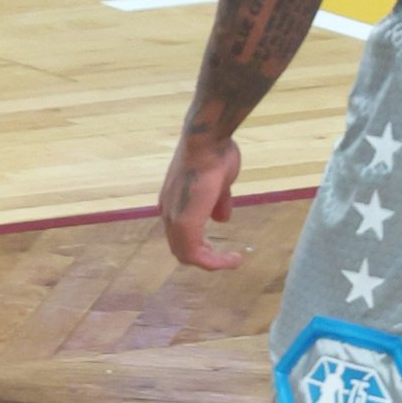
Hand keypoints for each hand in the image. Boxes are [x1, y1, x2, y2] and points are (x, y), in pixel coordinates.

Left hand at [160, 119, 243, 270]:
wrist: (207, 141)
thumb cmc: (214, 153)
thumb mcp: (220, 181)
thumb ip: (218, 201)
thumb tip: (222, 218)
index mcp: (173, 201)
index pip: (180, 232)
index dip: (197, 242)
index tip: (217, 246)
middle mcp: (169, 212)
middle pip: (181, 247)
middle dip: (203, 256)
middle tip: (223, 258)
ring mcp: (174, 219)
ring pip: (187, 254)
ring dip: (210, 262)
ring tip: (231, 261)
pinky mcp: (185, 225)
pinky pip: (197, 255)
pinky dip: (214, 262)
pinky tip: (233, 259)